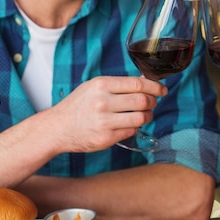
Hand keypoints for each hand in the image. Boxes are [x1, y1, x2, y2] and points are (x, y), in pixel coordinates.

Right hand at [45, 76, 166, 152]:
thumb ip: (119, 84)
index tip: (163, 90)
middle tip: (152, 103)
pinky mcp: (105, 138)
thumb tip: (147, 80)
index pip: (138, 84)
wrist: (57, 128)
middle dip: (153, 102)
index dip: (155, 87)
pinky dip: (134, 127)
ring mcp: (104, 122)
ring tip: (143, 114)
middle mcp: (103, 102)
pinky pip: (131, 131)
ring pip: (141, 118)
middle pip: (143, 101)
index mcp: (102, 85)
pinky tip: (127, 124)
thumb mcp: (95, 87)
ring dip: (147, 116)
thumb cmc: (78, 105)